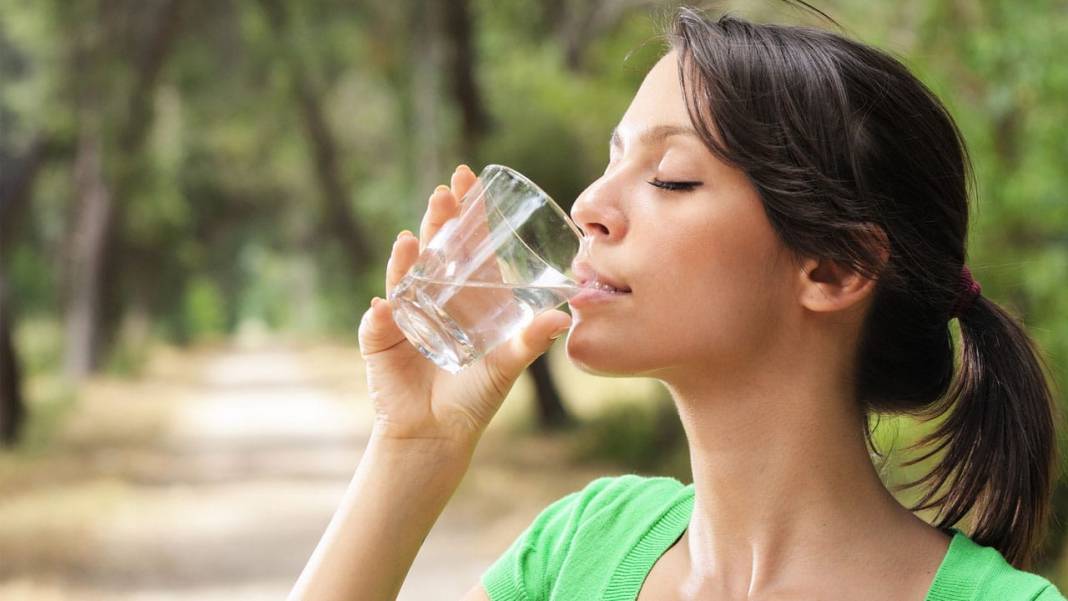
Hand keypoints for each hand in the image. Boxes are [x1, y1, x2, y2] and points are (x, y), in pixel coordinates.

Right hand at [356, 164, 571, 448]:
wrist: (438, 432)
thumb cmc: (475, 395)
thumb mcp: (508, 364)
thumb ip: (531, 341)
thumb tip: (561, 316)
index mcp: (464, 294)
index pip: (464, 242)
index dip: (465, 210)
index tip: (468, 177)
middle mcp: (432, 296)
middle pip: (433, 248)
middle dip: (438, 219)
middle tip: (445, 192)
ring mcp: (403, 313)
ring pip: (405, 275)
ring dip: (408, 255)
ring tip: (415, 236)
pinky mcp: (380, 339)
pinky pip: (381, 321)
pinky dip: (384, 313)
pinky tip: (388, 305)